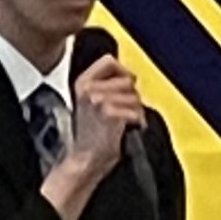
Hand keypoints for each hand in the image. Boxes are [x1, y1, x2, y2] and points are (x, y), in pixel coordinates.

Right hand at [66, 55, 145, 174]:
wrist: (86, 158)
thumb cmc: (91, 134)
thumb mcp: (90, 101)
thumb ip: (105, 84)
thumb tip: (129, 74)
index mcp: (82, 82)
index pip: (109, 61)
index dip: (123, 71)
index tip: (127, 82)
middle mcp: (88, 88)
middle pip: (127, 79)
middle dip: (132, 95)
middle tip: (126, 109)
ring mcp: (98, 100)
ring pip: (134, 96)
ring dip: (136, 109)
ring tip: (126, 120)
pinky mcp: (109, 113)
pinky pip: (136, 111)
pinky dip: (138, 121)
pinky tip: (130, 127)